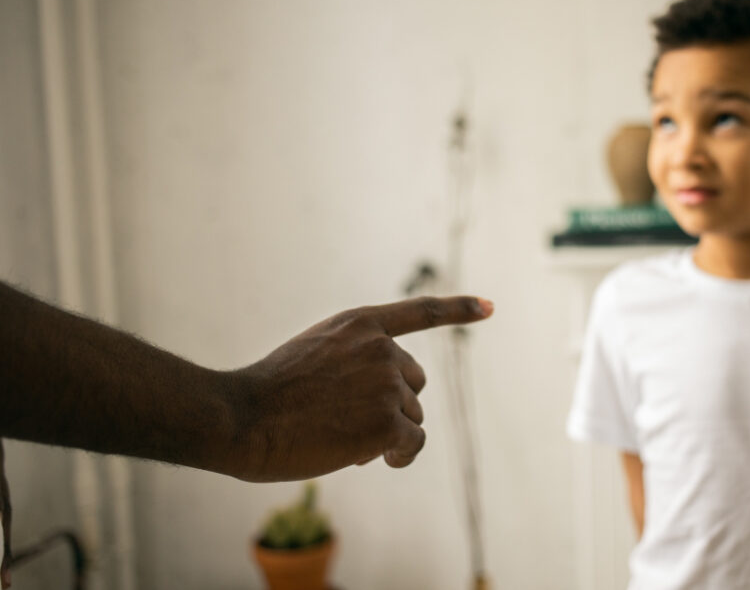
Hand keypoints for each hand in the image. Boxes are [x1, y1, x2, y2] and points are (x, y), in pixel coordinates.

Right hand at [227, 296, 492, 480]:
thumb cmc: (267, 394)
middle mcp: (380, 348)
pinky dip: (399, 457)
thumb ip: (354, 361)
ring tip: (341, 438)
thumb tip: (396, 412)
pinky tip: (373, 460)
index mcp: (359, 323)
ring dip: (387, 433)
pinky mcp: (387, 422)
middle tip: (346, 421)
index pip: (419, 311)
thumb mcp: (313, 354)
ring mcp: (385, 384)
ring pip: (411, 417)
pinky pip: (412, 443)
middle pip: (413, 384)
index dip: (459, 309)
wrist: (241, 418)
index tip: (491, 306)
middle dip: (391, 405)